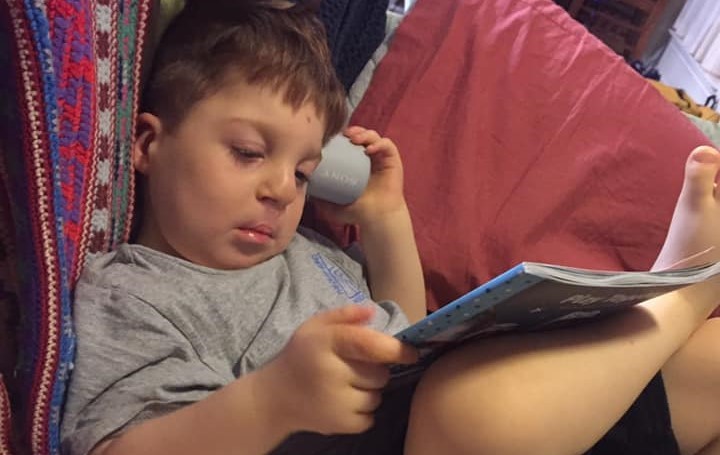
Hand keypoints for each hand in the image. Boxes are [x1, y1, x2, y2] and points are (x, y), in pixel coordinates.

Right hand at [257, 305, 417, 434]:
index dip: (396, 349)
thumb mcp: (315, 327)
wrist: (275, 398)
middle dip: (374, 370)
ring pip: (377, 396)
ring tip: (346, 385)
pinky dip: (363, 410)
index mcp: (324, 343)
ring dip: (369, 390)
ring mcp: (335, 402)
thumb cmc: (301, 356)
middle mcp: (329, 372)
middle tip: (354, 368)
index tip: (411, 353)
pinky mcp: (338, 425)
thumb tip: (373, 311)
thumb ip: (344, 315)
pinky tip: (344, 402)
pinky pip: (370, 416)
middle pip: (379, 373)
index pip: (368, 344)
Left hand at [314, 126, 406, 227]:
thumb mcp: (333, 205)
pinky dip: (379, 143)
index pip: (349, 143)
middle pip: (361, 135)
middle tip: (344, 135)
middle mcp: (369, 158)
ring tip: (355, 139)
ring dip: (364, 134)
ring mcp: (381, 158)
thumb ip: (320, 198)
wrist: (376, 219)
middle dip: (353, 131)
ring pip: (374, 136)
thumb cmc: (357, 212)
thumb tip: (304, 189)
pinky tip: (369, 149)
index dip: (341, 137)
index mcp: (355, 164)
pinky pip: (388, 145)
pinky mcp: (393, 160)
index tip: (332, 138)